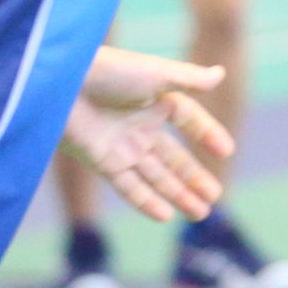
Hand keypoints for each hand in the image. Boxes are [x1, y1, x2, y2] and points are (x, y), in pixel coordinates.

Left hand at [63, 48, 234, 221]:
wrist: (61, 83)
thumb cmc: (109, 70)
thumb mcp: (155, 72)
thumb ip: (189, 79)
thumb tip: (220, 74)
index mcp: (156, 99)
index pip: (189, 120)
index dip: (207, 135)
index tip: (227, 152)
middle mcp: (141, 125)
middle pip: (174, 157)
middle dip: (194, 177)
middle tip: (216, 196)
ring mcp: (122, 146)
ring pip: (156, 176)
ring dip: (178, 194)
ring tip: (201, 213)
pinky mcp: (103, 162)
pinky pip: (129, 187)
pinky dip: (147, 202)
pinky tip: (166, 217)